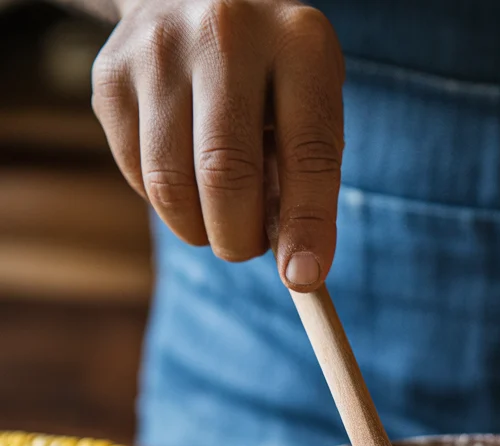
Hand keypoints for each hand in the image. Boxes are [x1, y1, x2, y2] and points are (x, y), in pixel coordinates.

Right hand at [91, 0, 343, 289]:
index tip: (303, 279)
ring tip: (221, 216)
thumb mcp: (309, 105)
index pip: (309, 154)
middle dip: (240, 238)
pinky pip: (138, 176)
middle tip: (249, 248)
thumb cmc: (271, 75)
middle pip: (227, 175)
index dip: (307, 226)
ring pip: (172, 186)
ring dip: (200, 229)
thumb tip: (296, 270)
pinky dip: (167, 201)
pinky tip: (186, 173)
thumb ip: (308, 179)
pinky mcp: (111, 76)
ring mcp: (158, 50)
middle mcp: (226, 33)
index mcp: (299, 43)